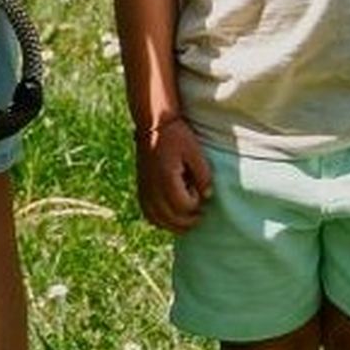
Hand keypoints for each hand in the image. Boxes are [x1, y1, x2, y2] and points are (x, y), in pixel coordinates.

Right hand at [134, 115, 208, 233]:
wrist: (153, 125)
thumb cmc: (177, 136)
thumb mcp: (195, 152)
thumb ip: (203, 175)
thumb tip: (207, 196)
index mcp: (166, 178)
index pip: (184, 207)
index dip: (196, 204)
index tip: (198, 190)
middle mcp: (153, 188)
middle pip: (172, 219)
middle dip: (189, 219)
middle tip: (200, 211)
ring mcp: (145, 190)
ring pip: (159, 221)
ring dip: (175, 224)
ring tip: (188, 217)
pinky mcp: (141, 190)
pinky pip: (149, 215)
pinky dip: (161, 221)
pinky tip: (171, 216)